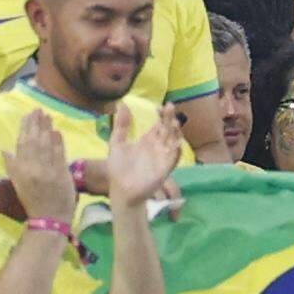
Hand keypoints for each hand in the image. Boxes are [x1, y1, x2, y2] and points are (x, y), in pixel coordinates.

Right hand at [0, 103, 79, 229]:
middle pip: (34, 141)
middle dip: (36, 124)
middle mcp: (32, 169)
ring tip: (47, 116)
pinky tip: (57, 131)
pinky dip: (58, 142)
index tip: (28, 115)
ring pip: (46, 145)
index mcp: (20, 171)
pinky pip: (59, 154)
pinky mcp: (61, 174)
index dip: (25, 128)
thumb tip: (4, 149)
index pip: (22, 144)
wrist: (49, 219)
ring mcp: (47, 171)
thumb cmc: (34, 201)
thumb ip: (13, 166)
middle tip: (38, 110)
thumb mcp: (19, 184)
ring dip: (47, 128)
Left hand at [102, 99, 181, 218]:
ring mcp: (162, 157)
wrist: (120, 191)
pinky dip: (177, 151)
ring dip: (176, 132)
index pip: (159, 124)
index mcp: (148, 140)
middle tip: (169, 106)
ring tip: (174, 121)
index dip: (161, 115)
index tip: (158, 107)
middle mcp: (158, 147)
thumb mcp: (117, 143)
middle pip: (168, 129)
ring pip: (174, 141)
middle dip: (170, 118)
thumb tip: (122, 103)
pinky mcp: (164, 169)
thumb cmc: (119, 169)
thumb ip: (121, 125)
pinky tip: (177, 143)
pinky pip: (173, 159)